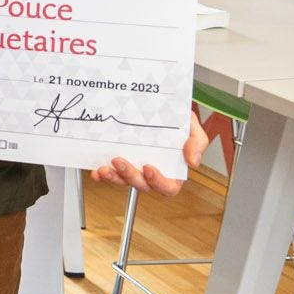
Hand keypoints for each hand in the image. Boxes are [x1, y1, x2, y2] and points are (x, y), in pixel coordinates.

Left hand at [90, 110, 208, 195]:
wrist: (158, 106)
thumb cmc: (176, 120)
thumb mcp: (192, 127)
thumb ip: (197, 143)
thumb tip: (193, 162)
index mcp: (171, 170)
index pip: (168, 187)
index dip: (158, 182)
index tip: (149, 168)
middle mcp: (151, 172)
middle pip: (142, 185)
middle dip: (130, 176)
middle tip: (119, 161)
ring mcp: (134, 167)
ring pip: (123, 181)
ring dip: (113, 177)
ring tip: (104, 168)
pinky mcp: (118, 162)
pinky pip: (109, 172)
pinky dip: (101, 175)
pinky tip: (96, 170)